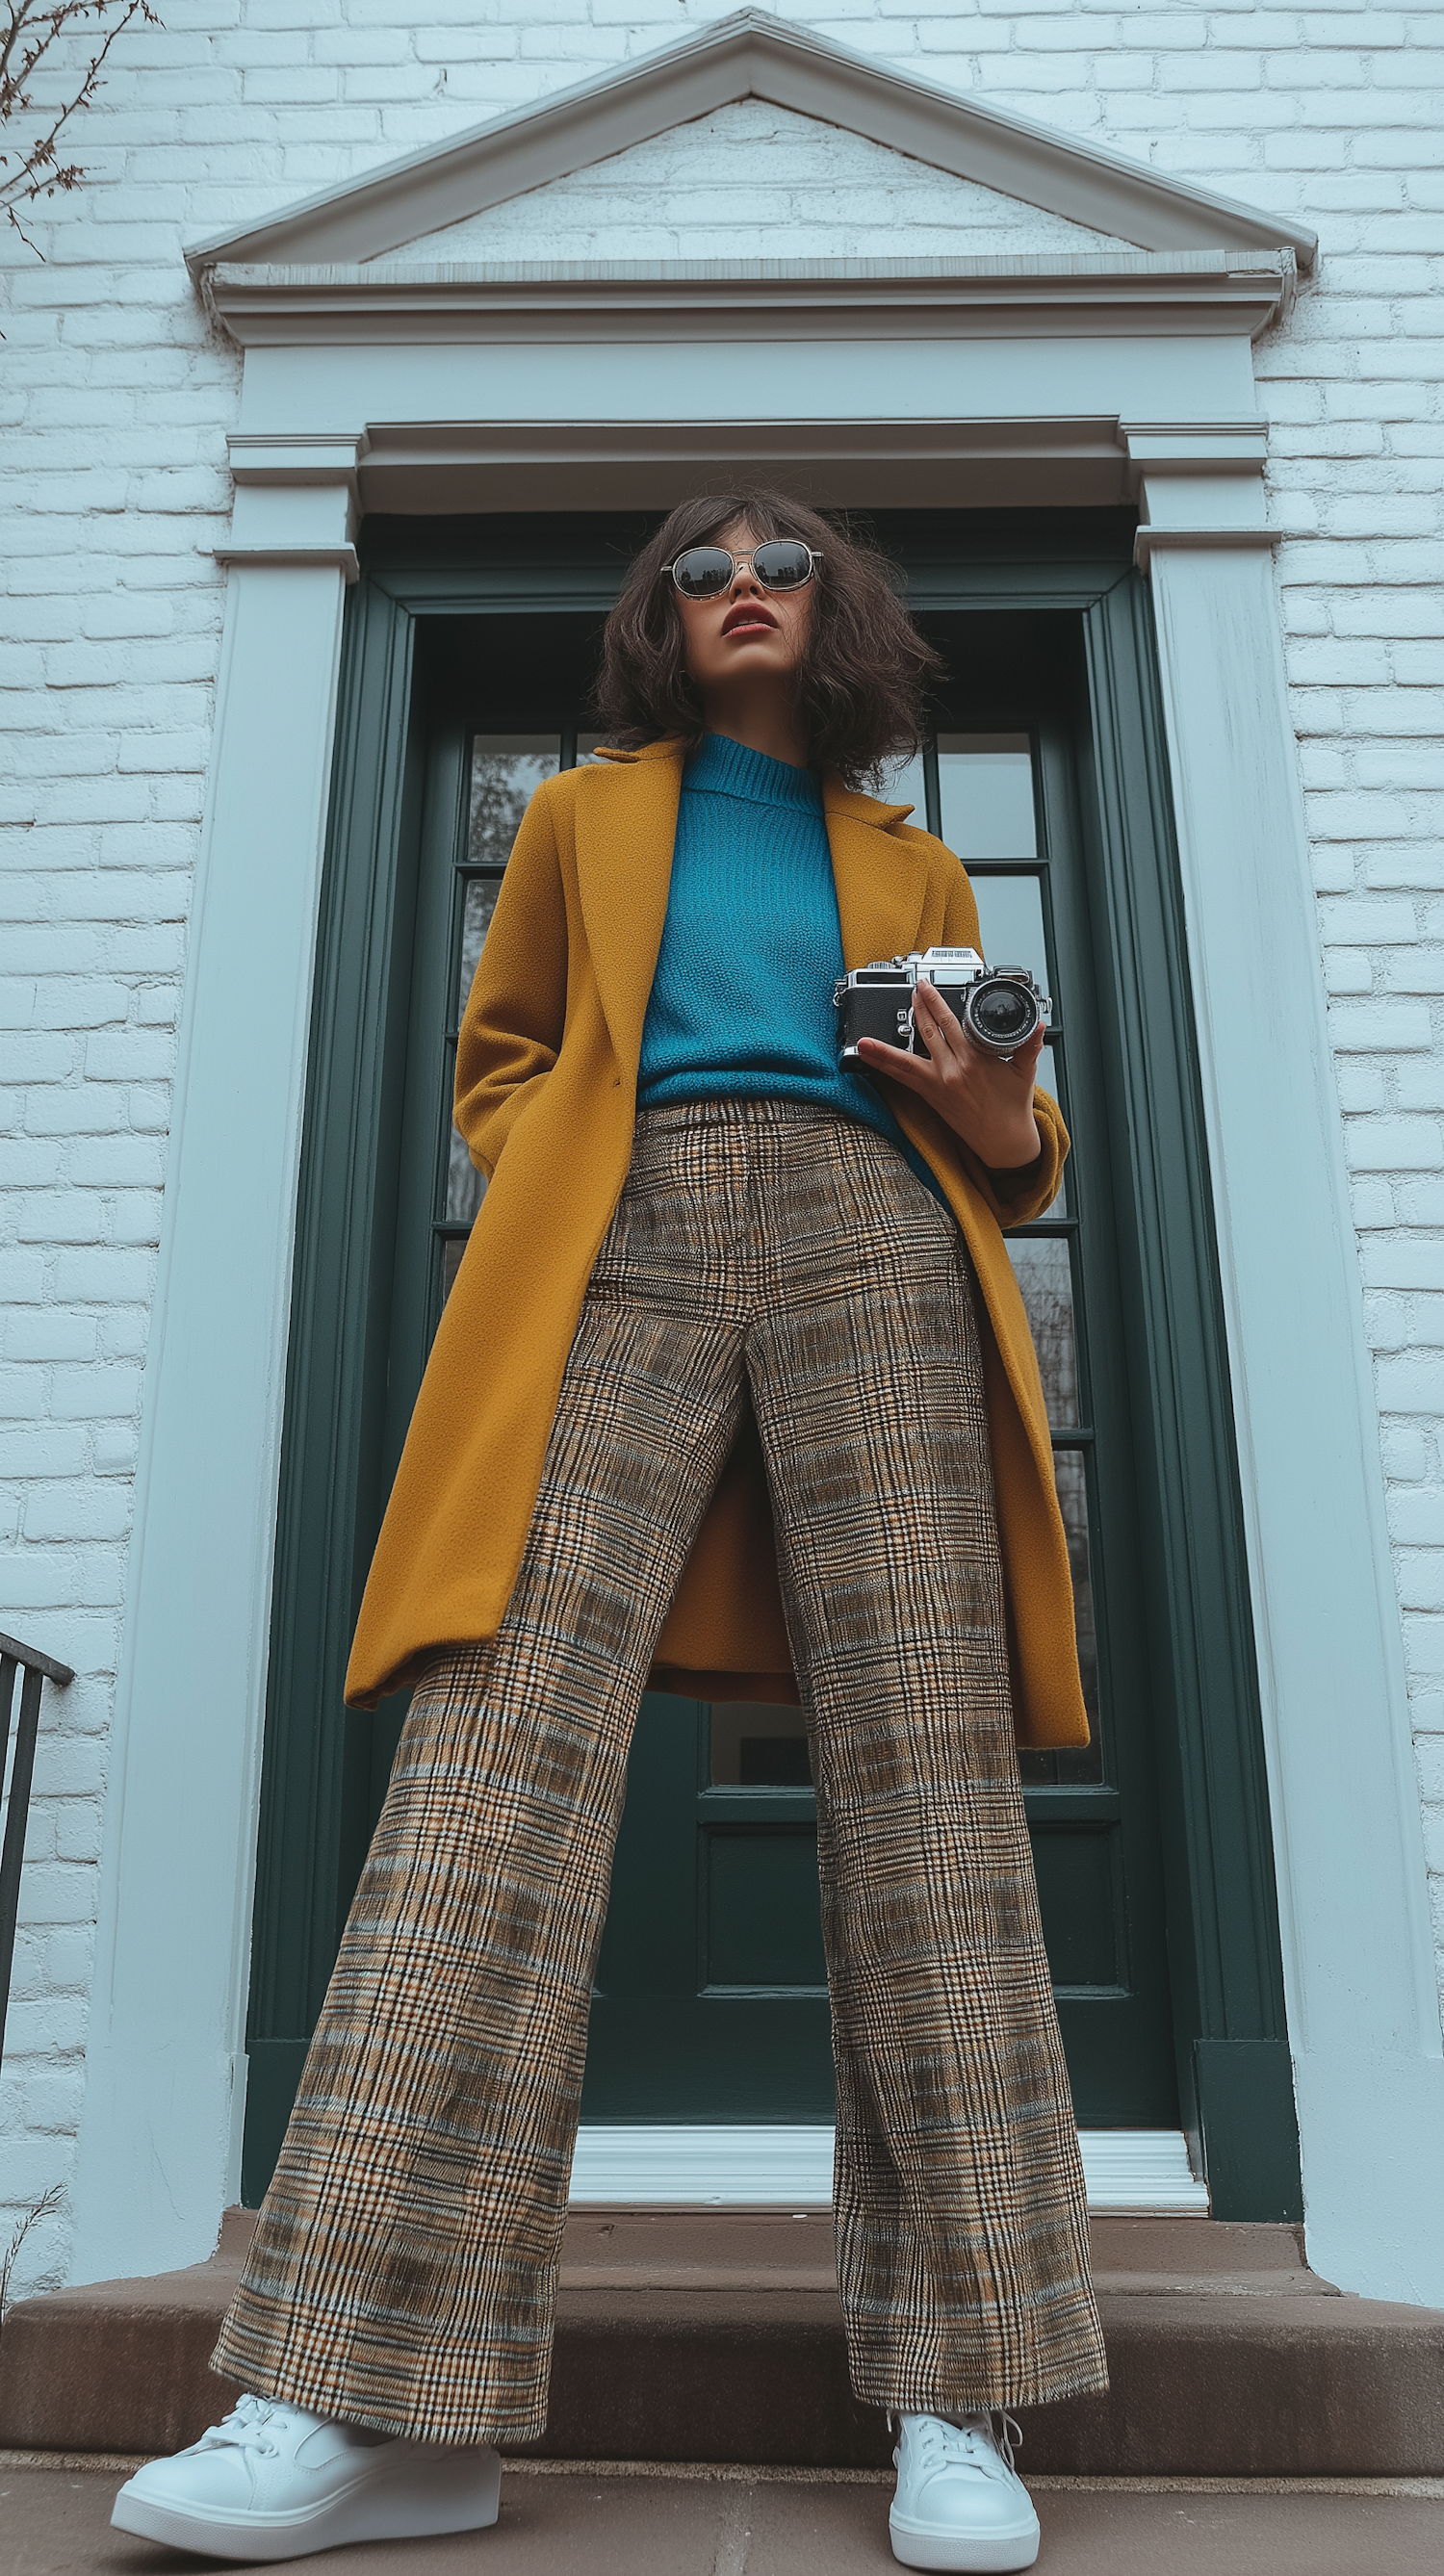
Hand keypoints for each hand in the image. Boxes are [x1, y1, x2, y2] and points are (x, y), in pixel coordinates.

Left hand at [856, 978, 1042, 1169]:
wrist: (1004, 1140)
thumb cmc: (1012, 1107)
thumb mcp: (1025, 1072)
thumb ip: (1030, 1046)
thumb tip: (1037, 1025)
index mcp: (975, 1058)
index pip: (950, 1022)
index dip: (935, 1001)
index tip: (926, 987)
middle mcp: (953, 1069)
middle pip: (928, 1030)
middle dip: (917, 1007)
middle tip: (910, 989)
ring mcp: (939, 1083)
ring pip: (906, 1056)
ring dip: (886, 1042)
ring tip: (869, 1029)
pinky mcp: (931, 1096)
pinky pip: (902, 1078)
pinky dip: (883, 1065)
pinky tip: (866, 1056)